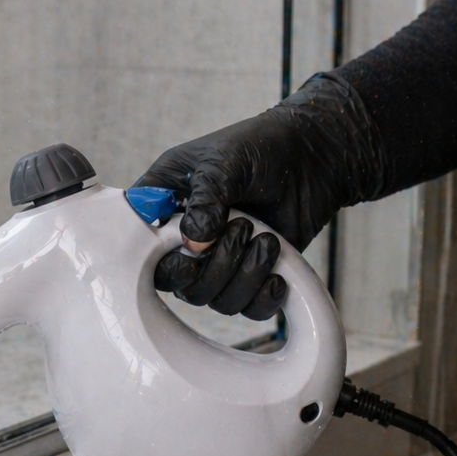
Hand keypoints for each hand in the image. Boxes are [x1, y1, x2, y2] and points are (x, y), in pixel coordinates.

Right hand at [134, 72, 384, 319]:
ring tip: (267, 239)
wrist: (312, 156)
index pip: (144, 248)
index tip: (188, 249)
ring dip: (245, 275)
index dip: (163, 260)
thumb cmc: (260, 147)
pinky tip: (278, 274)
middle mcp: (187, 237)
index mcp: (165, 204)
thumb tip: (194, 243)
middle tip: (243, 227)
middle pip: (183, 285)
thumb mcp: (223, 162)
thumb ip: (205, 199)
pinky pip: (248, 308)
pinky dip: (263, 297)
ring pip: (216, 299)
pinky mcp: (251, 273)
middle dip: (216, 265)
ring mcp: (219, 258)